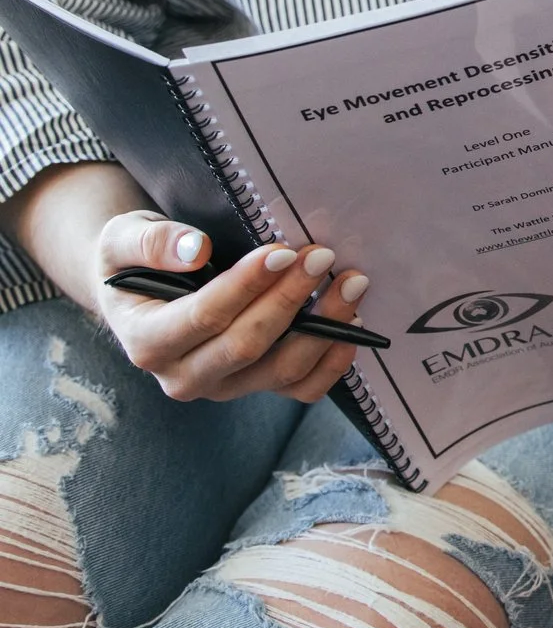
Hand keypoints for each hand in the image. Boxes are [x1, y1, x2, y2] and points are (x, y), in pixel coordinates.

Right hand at [95, 213, 368, 402]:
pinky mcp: (255, 386)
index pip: (204, 317)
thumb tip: (197, 249)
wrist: (142, 290)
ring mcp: (224, 387)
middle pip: (247, 346)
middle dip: (290, 299)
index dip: (246, 286)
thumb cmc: (136, 259)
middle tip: (322, 256)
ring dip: (324, 327)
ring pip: (281, 370)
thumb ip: (153, 242)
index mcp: (147, 341)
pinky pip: (302, 389)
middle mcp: (184, 376)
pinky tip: (352, 326)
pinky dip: (332, 362)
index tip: (282, 252)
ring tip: (351, 282)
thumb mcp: (126, 238)